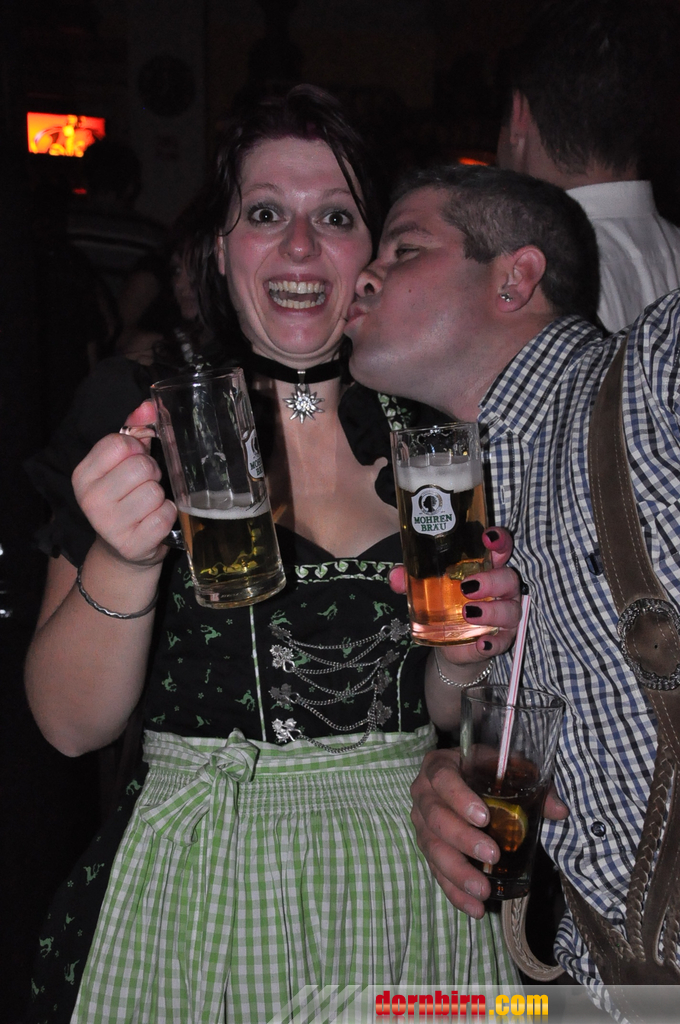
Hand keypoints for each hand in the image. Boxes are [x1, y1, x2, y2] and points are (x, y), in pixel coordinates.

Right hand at [72, 400, 175, 566]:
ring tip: (149, 505)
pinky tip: (155, 521)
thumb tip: (149, 406)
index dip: (137, 448)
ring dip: (160, 497)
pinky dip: (168, 515)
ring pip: (155, 492)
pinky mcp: (132, 545)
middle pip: (140, 466)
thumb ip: (134, 429)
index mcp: (83, 475)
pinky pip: (165, 516)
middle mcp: (90, 500)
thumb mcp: (122, 462)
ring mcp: (109, 526)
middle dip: (152, 473)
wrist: (122, 549)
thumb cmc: (125, 497)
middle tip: (146, 485)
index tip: (135, 460)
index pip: (120, 443)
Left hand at [389, 527, 521, 661]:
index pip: (500, 548)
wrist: (448, 640)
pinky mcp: (500, 639)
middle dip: (492, 580)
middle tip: (467, 586)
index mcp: (486, 568)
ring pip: (510, 610)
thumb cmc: (444, 602)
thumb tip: (395, 577)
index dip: (499, 541)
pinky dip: (494, 642)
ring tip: (468, 613)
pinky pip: (503, 641)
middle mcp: (501, 589)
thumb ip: (411, 579)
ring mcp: (504, 614)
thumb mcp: (426, 588)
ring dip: (492, 611)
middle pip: (508, 578)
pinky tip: (481, 643)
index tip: (488, 538)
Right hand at [410, 748, 568, 916]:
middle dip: (463, 840)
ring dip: (457, 872)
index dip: (459, 798)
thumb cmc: (484, 771)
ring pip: (432, 848)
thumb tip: (559, 811)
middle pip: (436, 818)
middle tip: (492, 855)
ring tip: (482, 890)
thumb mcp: (505, 768)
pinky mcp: (427, 848)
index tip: (484, 817)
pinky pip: (436, 871)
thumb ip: (532, 785)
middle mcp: (423, 794)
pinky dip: (454, 892)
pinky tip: (474, 908)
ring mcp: (421, 822)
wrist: (462, 777)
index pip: (442, 778)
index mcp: (439, 766)